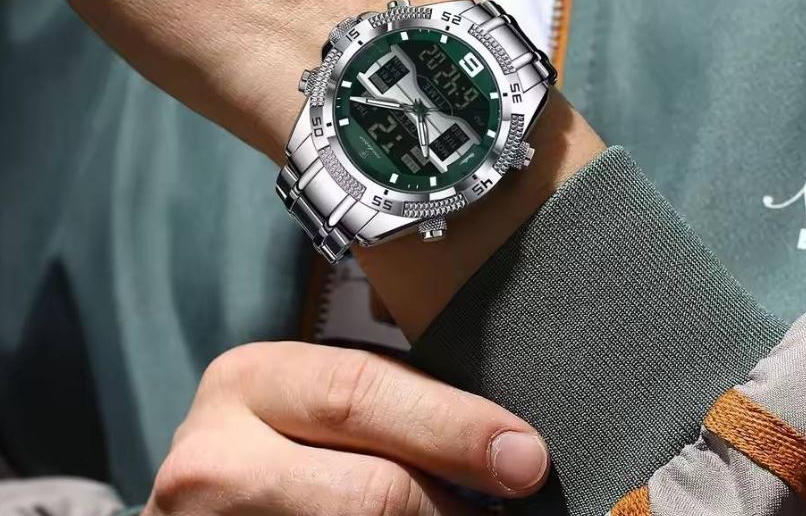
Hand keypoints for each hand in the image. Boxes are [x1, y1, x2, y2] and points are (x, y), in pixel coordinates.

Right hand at [143, 342, 549, 514]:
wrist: (202, 506)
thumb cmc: (272, 443)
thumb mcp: (307, 405)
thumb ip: (381, 406)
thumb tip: (501, 441)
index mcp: (248, 380)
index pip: (362, 393)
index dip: (453, 426)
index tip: (524, 455)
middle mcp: (214, 456)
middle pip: (370, 489)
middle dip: (454, 503)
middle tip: (514, 505)